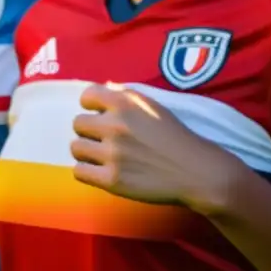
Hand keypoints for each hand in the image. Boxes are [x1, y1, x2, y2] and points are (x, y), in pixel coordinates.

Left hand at [71, 83, 240, 209]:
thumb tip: (103, 90)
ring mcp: (112, 153)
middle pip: (78, 124)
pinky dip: (89, 171)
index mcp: (126, 103)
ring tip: (104, 155)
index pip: (87, 96)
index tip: (102, 114)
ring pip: (76, 148)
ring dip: (88, 151)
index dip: (92, 106)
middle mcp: (115, 125)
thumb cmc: (176, 135)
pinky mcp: (111, 180)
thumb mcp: (153, 105)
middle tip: (105, 138)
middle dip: (90, 130)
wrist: (194, 169)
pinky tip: (103, 170)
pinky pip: (80, 172)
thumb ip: (126, 97)